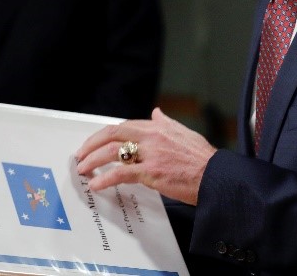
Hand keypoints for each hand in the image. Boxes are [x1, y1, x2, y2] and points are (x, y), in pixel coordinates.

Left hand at [75, 107, 216, 205]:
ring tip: (84, 169)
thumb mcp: (184, 133)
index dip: (106, 135)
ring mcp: (151, 154)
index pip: (124, 126)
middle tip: (81, 154)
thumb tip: (157, 112)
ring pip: (112, 152)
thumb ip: (167, 123)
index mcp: (159, 127)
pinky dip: (105, 178)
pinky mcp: (151, 172)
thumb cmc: (202, 158)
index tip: (96, 143)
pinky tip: (96, 184)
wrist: (215, 176)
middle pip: (112, 134)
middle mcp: (152, 136)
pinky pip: (121, 173)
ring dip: (93, 160)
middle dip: (92, 143)